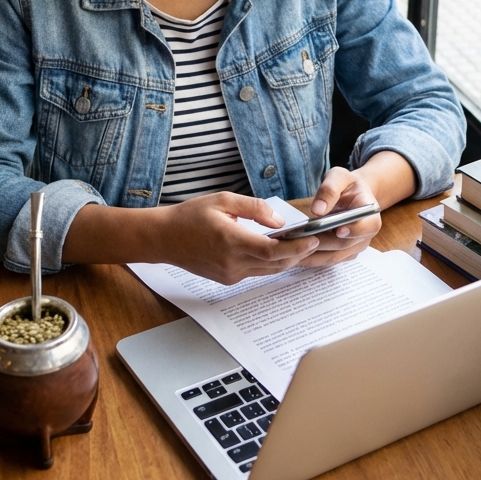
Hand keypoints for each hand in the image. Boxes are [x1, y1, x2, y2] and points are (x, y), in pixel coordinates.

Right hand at [152, 192, 319, 284]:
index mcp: (231, 241)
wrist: (164, 238)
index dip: (297, 246)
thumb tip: (280, 221)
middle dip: (298, 253)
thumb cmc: (191, 215)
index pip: (272, 250)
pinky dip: (270, 262)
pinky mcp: (227, 278)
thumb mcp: (223, 201)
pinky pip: (255, 272)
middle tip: (315, 241)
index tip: (313, 239)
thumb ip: (254, 208)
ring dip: (286, 259)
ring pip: (268, 270)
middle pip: (275, 263)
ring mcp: (229, 274)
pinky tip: (278, 251)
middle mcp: (232, 262)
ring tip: (303, 245)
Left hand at [297, 167, 383, 267]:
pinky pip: (328, 259)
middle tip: (299, 241)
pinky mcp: (344, 253)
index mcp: (369, 213)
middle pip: (345, 244)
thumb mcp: (339, 177)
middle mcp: (365, 233)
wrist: (351, 195)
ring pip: (335, 256)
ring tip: (292, 251)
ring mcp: (355, 246)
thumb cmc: (346, 185)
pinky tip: (295, 255)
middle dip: (323, 243)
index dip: (355, 230)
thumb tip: (317, 210)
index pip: (368, 226)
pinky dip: (312, 259)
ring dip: (314, 256)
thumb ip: (329, 190)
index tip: (338, 230)